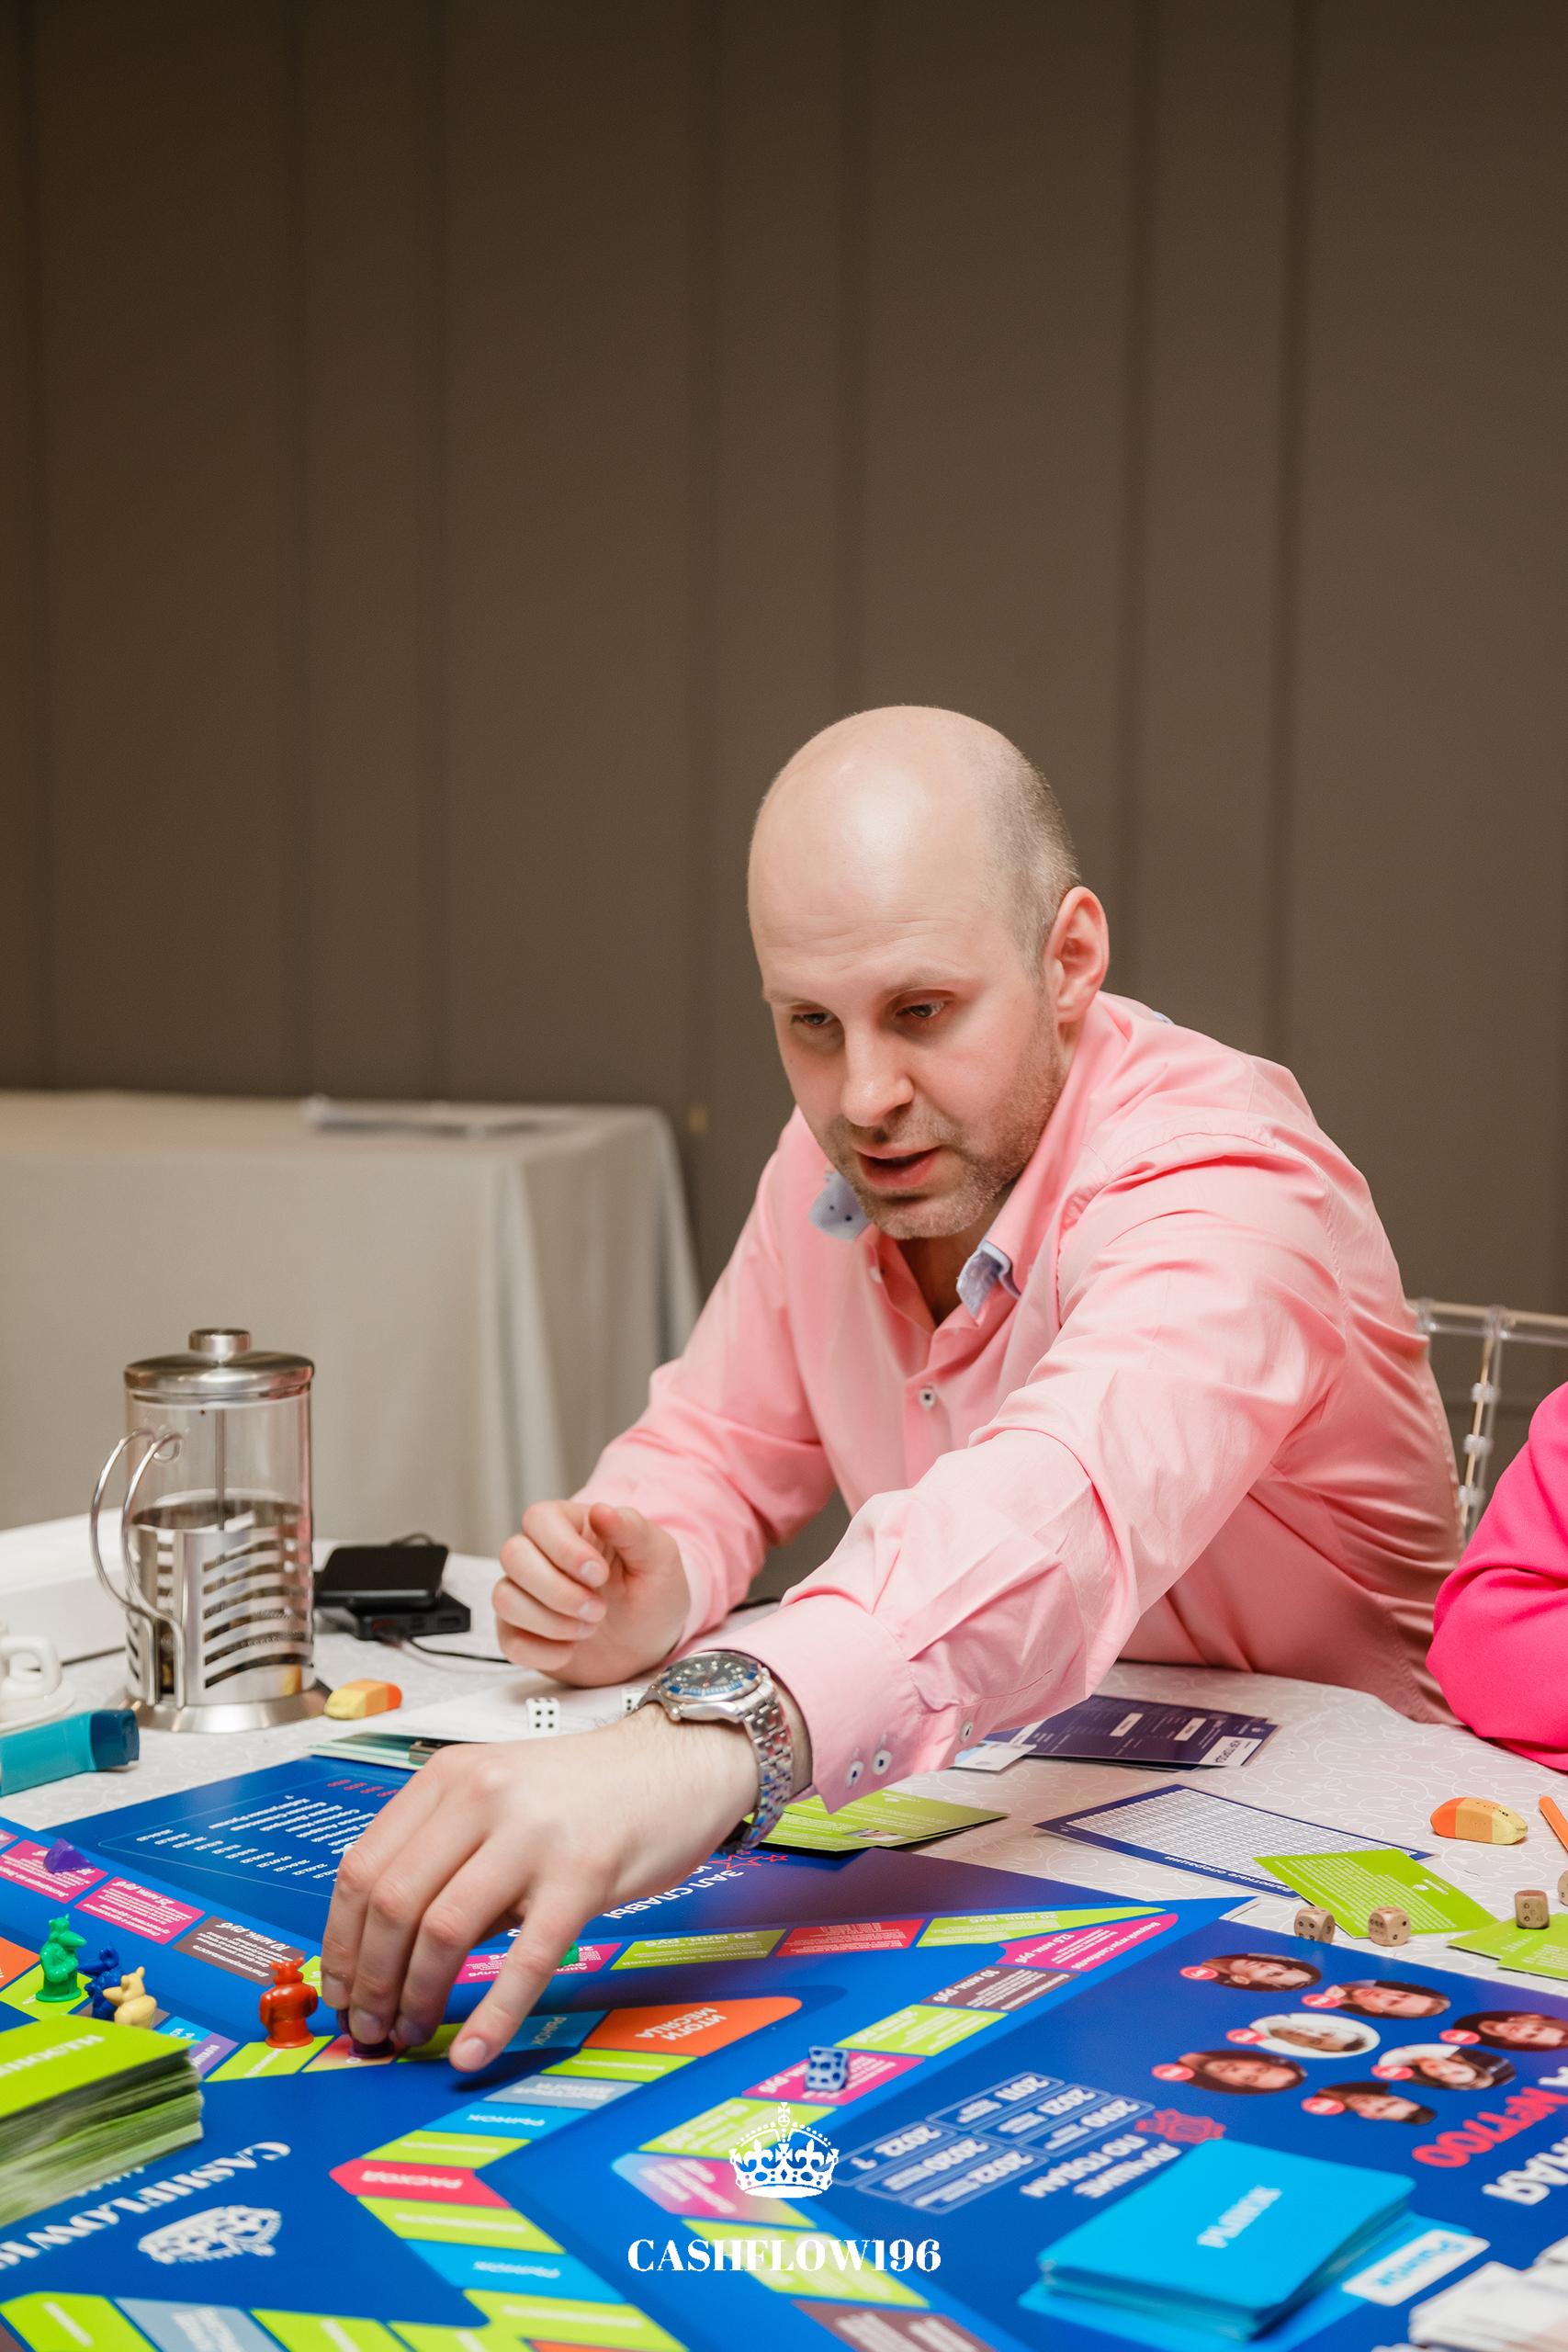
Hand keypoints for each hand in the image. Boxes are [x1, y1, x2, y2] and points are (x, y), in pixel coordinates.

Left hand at [319, 1705, 756, 2069]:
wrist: (680, 1761)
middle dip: (370, 1981)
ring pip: (442, 1928)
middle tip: (372, 2028)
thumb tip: (390, 1956)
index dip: (341, 1943)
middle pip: (392, 1902)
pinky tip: (474, 2053)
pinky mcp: (584, 1875)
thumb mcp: (499, 1801)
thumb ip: (449, 1862)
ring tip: (413, 2034)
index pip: (363, 1867)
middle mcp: (481, 1796)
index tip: (342, 1993)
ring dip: (415, 1998)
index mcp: (449, 1778)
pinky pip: (525, 1957)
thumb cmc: (587, 1791)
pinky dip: (491, 2016)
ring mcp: (532, 1835)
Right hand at [494, 1499, 690, 1685]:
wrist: (649, 1644)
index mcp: (571, 1525)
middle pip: (512, 1555)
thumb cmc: (652, 1592)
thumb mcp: (659, 1558)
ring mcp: (525, 1595)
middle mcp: (539, 1555)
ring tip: (589, 1629)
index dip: (564, 1548)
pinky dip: (543, 1651)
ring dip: (550, 1621)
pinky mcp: (520, 1632)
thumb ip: (633, 1531)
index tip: (600, 1575)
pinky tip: (572, 1649)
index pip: (539, 1519)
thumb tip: (601, 1510)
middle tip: (598, 1609)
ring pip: (504, 1599)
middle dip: (557, 1590)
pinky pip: (509, 1642)